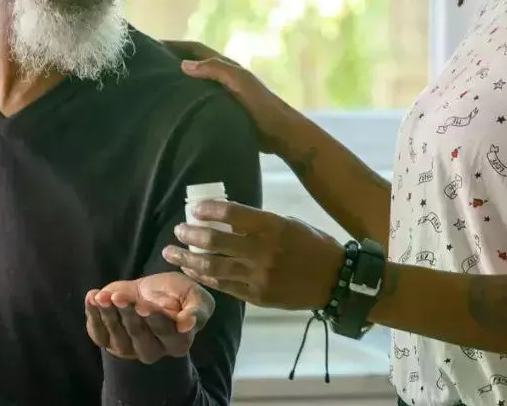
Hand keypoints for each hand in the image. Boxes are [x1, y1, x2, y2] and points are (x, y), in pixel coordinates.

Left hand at [84, 272, 212, 363]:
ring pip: (117, 335)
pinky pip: (98, 333)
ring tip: (103, 296)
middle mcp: (153, 350)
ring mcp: (128, 348)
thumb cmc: (176, 294)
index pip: (166, 333)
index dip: (154, 319)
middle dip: (128, 314)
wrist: (149, 291)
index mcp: (178, 342)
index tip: (144, 306)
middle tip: (120, 297)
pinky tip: (93, 297)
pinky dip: (92, 314)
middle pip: (139, 335)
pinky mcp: (108, 340)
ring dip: (108, 313)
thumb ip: (197, 310)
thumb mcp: (195, 296)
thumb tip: (187, 324)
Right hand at [162, 40, 308, 155]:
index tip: (151, 46)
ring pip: (194, 84)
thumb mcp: (240, 83)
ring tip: (154, 89)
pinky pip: (197, 102)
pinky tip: (172, 111)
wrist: (281, 135)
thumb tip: (183, 64)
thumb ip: (215, 70)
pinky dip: (184, 101)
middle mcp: (223, 78)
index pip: (195, 50)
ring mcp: (222, 95)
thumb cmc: (262, 107)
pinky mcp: (222, 111)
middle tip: (147, 67)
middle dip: (171, 62)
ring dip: (176, 83)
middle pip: (192, 65)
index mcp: (226, 66)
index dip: (174, 45)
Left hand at [162, 199, 347, 311]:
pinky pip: (224, 286)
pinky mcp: (257, 296)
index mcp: (272, 227)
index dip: (208, 210)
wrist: (335, 280)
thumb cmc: (313, 245)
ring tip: (171, 253)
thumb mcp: (288, 225)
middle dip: (190, 235)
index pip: (231, 214)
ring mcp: (258, 276)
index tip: (194, 209)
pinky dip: (205, 277)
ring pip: (213, 267)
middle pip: (215, 242)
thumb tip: (225, 220)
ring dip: (188, 259)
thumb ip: (258, 224)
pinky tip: (192, 271)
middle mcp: (262, 251)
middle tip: (178, 230)